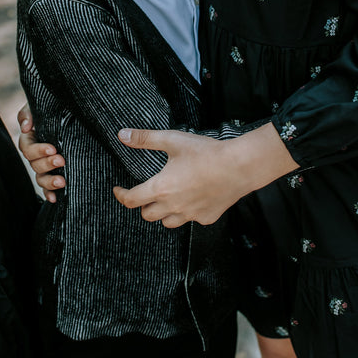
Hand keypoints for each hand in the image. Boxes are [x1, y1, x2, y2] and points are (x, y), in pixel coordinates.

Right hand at [17, 103, 65, 203]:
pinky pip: (47, 187)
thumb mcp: (39, 106)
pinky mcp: (54, 174)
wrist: (70, 112)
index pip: (27, 147)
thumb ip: (29, 112)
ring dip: (49, 181)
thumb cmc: (53, 106)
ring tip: (63, 182)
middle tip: (61, 160)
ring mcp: (44, 165)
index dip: (38, 150)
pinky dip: (49, 194)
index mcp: (30, 138)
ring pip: (40, 177)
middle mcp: (35, 154)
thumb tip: (26, 127)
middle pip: (34, 164)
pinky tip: (55, 198)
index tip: (53, 148)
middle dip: (47, 164)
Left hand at [113, 122, 295, 227]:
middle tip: (147, 191)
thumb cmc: (206, 153)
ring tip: (168, 198)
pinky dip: (186, 212)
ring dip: (163, 213)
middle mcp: (173, 206)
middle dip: (143, 204)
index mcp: (161, 188)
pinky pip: (190, 220)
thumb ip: (145, 138)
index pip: (132, 200)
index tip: (118, 190)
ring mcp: (190, 215)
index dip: (121, 196)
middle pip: (147, 215)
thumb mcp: (172, 140)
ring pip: (167, 222)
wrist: (239, 167)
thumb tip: (122, 135)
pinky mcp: (206, 218)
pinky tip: (192, 199)